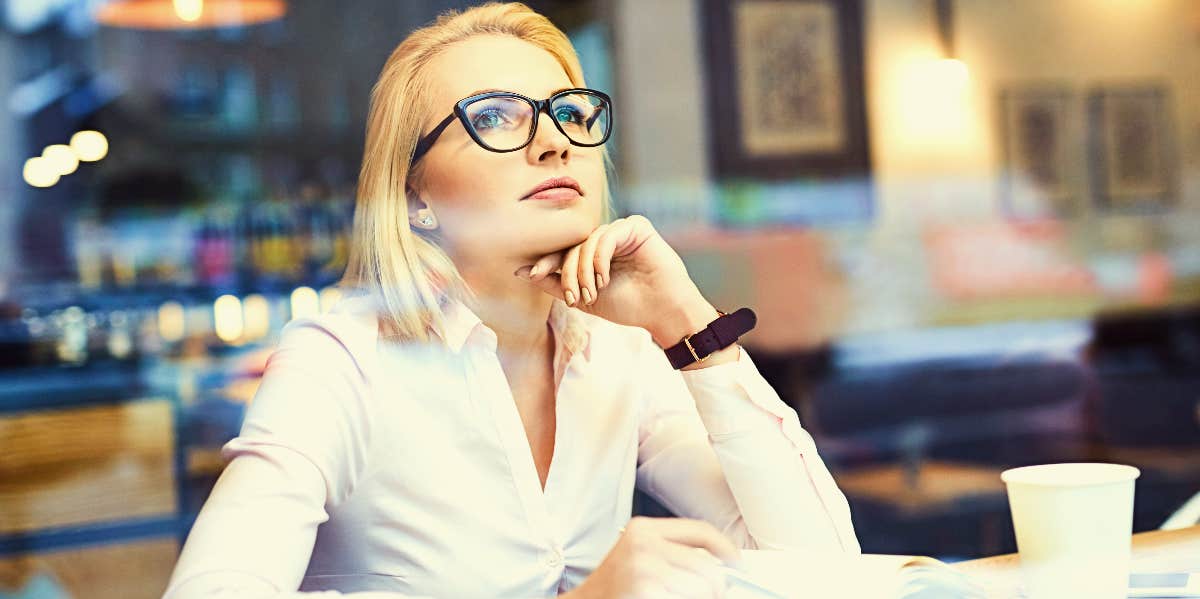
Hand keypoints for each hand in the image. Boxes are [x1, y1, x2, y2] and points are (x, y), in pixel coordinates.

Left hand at [514, 215, 719, 348]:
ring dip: (583, 270)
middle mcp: (605, 240)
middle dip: (566, 272)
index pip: (563, 252)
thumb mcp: (584, 298)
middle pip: (572, 247)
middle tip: (571, 296)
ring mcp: (621, 232)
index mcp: (593, 254)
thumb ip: (553, 284)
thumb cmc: (628, 306)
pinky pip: (606, 236)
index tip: (530, 274)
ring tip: (591, 293)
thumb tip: (519, 272)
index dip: (546, 262)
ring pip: (586, 242)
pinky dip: (599, 258)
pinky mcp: (636, 226)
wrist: (662, 312)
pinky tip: (604, 278)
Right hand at [567, 516, 740, 598]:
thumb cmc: (615, 586)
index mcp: (644, 528)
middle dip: (716, 586)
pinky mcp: (646, 590)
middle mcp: (644, 543)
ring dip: (702, 598)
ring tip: (681, 597)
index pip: (701, 531)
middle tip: (712, 594)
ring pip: (703, 587)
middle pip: (708, 566)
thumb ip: (675, 553)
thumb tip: (721, 565)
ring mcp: (644, 568)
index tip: (737, 563)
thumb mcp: (641, 556)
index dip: (726, 548)